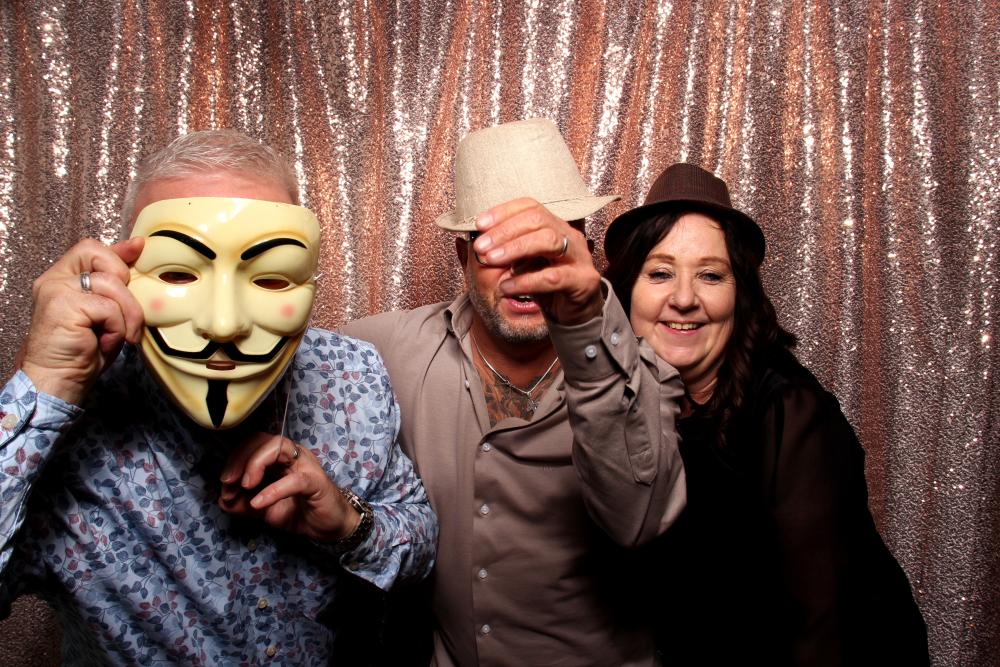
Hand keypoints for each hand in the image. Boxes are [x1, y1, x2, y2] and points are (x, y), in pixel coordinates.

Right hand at [17, 237, 145, 404]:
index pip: (91, 249)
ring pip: (110, 284)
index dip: (119, 250)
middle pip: (98, 254)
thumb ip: (116, 283)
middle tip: (124, 313)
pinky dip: (115, 327)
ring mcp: (56, 290)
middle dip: (124, 282)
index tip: (140, 249)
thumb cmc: (84, 351)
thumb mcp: (106, 312)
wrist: (59, 381)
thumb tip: (138, 246)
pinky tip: (104, 342)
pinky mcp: (61, 304)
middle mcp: (54, 279)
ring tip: (118, 336)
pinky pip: (107, 306)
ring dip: (126, 314)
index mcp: (63, 278)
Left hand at [219, 432, 360, 542]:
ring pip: (277, 448)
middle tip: (229, 482)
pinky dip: (272, 490)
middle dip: (239, 458)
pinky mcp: (315, 482)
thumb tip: (223, 499)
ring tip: (244, 486)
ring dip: (254, 464)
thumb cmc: (299, 513)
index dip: (234, 459)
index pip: (252, 443)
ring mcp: (305, 465)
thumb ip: (242, 504)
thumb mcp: (262, 510)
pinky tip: (259, 502)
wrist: (328, 528)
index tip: (224, 484)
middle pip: (262, 439)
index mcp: (278, 458)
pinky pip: (293, 480)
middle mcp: (292, 455)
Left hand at [473, 198, 603, 324]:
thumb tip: (473, 243)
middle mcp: (569, 236)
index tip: (479, 224)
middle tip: (481, 247)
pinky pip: (553, 277)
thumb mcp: (521, 266)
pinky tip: (507, 287)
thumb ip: (502, 253)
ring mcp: (580, 257)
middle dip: (505, 231)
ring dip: (515, 248)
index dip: (503, 212)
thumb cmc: (546, 286)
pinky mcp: (583, 281)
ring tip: (491, 260)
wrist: (574, 316)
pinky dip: (526, 281)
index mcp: (555, 226)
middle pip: (538, 219)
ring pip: (549, 241)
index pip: (530, 207)